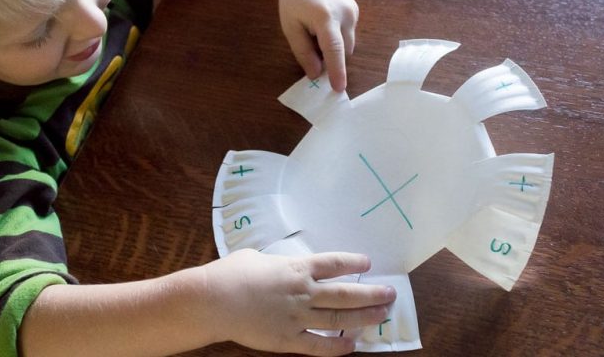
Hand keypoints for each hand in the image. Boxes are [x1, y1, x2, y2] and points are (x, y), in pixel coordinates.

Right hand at [204, 249, 394, 355]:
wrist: (213, 300)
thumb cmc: (231, 273)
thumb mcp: (256, 257)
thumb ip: (274, 262)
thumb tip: (278, 265)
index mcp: (296, 268)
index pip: (333, 264)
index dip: (353, 263)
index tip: (368, 264)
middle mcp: (303, 291)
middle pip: (346, 293)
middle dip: (372, 293)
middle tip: (390, 293)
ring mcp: (297, 316)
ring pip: (339, 317)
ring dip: (364, 316)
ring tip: (383, 314)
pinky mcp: (287, 339)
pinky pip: (318, 344)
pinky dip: (337, 346)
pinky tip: (352, 344)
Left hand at [275, 0, 358, 91]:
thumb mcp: (291, 27)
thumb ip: (303, 52)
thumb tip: (316, 74)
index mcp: (325, 18)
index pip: (334, 50)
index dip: (336, 71)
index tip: (339, 88)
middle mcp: (345, 14)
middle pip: (343, 51)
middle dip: (331, 58)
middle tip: (312, 50)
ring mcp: (353, 11)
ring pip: (348, 44)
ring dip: (335, 48)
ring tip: (317, 33)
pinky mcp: (356, 10)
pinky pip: (349, 34)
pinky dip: (338, 37)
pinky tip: (325, 25)